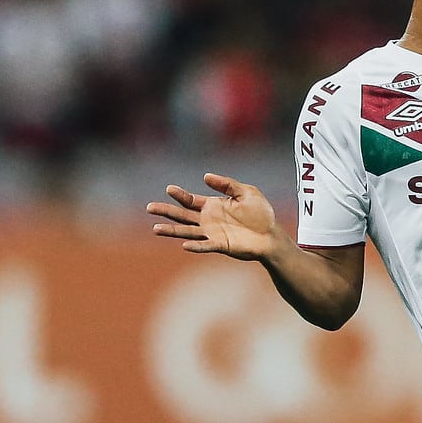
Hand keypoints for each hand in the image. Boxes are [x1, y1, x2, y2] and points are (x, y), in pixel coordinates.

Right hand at [147, 174, 283, 259]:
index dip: (179, 195)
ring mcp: (212, 233)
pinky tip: (184, 245)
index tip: (169, 189)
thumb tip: (205, 176)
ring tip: (156, 228)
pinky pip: (205, 245)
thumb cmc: (261, 214)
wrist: (271, 235)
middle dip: (166, 211)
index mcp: (212, 206)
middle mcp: (208, 220)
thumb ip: (227, 184)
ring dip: (172, 230)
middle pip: (182, 215)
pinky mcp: (221, 245)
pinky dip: (196, 246)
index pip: (190, 200)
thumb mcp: (247, 192)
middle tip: (150, 208)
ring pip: (187, 231)